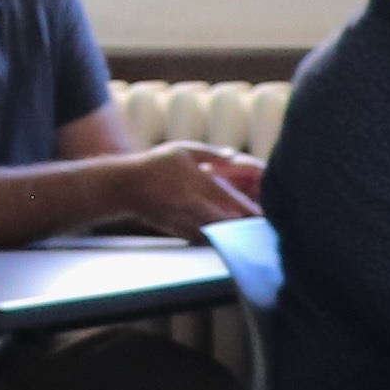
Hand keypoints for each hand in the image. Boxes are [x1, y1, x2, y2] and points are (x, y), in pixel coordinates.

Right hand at [131, 141, 264, 238]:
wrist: (123, 188)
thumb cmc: (152, 165)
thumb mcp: (181, 150)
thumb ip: (210, 153)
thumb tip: (234, 155)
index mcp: (201, 185)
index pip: (236, 203)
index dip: (254, 211)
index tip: (266, 214)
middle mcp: (197, 206)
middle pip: (232, 223)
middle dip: (247, 225)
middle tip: (261, 225)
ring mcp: (188, 222)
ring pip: (220, 233)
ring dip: (233, 233)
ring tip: (245, 231)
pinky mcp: (180, 232)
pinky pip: (204, 238)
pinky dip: (215, 237)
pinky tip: (220, 233)